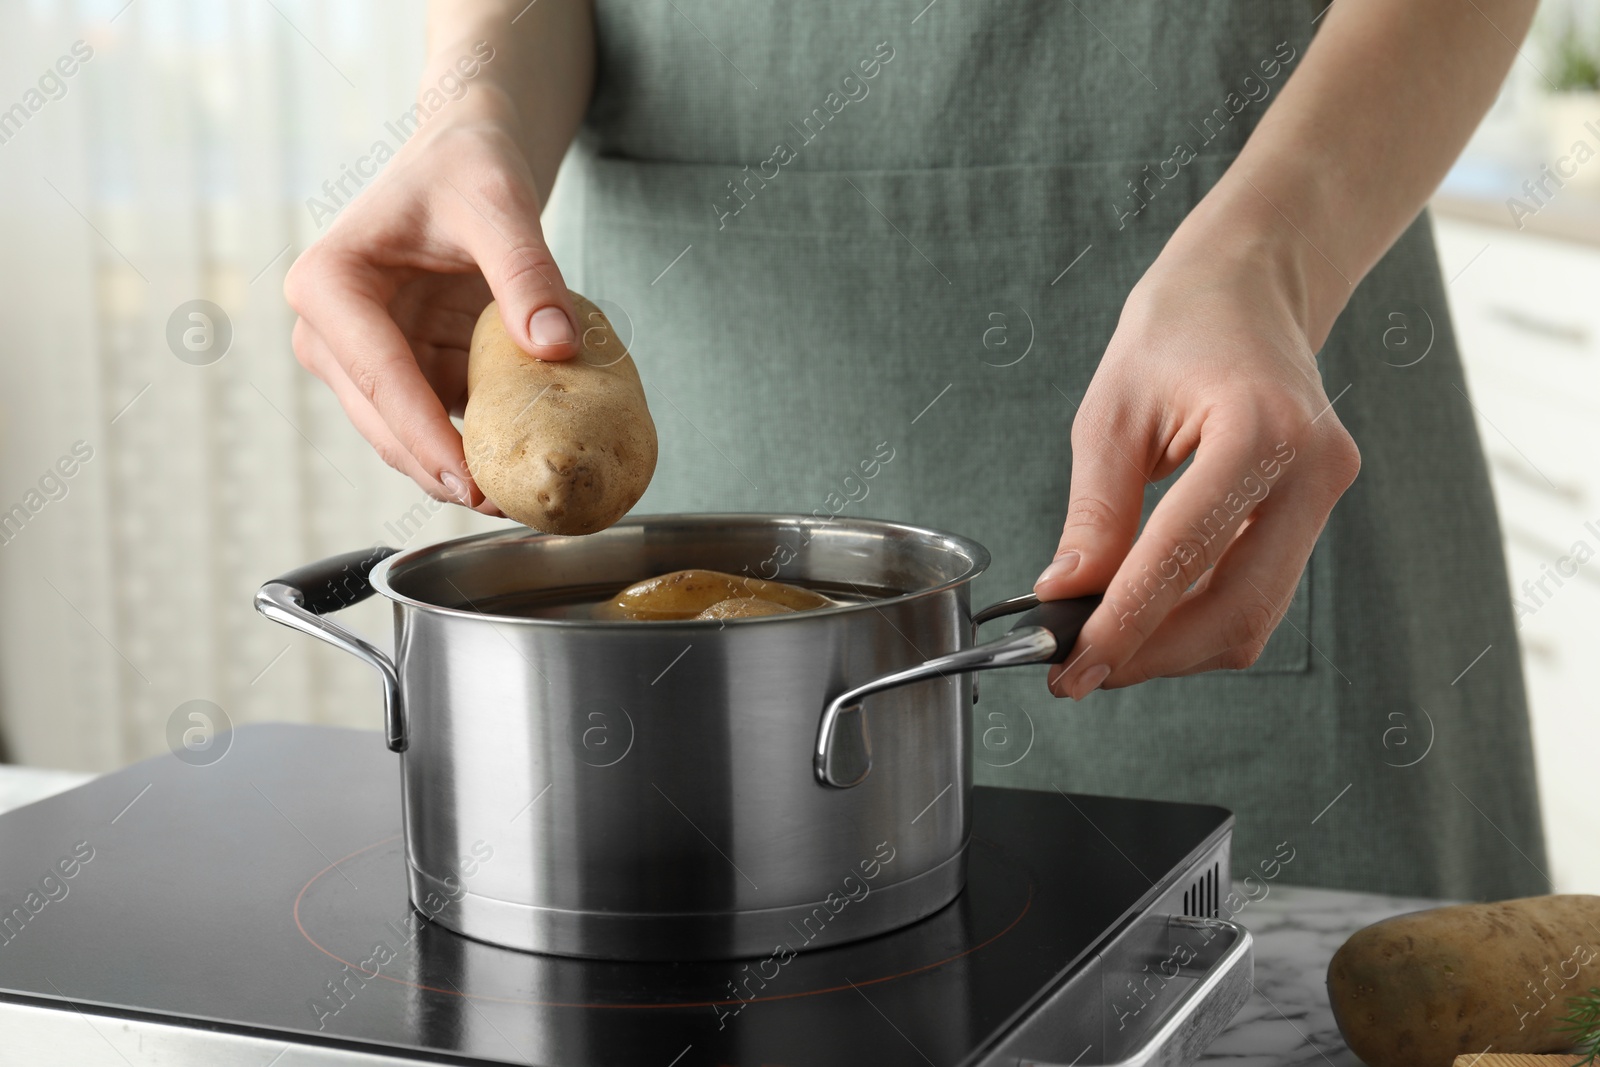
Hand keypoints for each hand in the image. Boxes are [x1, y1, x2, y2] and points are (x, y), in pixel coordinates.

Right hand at [284, 89, 579, 511]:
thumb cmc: (467, 165)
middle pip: (382, 420)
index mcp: (330, 284)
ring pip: (403, 435)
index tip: (469, 480)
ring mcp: (360, 357)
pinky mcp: (399, 371)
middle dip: (439, 469)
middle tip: (503, 506)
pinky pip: (433, 422)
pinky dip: (470, 445)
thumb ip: (527, 273)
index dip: (425, 435)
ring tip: (515, 501)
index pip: (379, 375)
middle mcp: (329, 329)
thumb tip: (555, 347)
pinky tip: (514, 468)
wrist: (463, 157)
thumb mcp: (500, 204)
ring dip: (454, 470)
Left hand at [1034, 217, 1360, 697]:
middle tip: (1079, 671)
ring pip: (1253, 616)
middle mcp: (1313, 469)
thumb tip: (1065, 597)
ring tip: (1102, 645)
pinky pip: (1260, 591)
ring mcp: (1327, 492)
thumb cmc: (1177, 330)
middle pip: (1235, 610)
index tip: (1073, 666)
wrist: (1247, 286)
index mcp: (1260, 431)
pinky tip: (1145, 615)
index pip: (1183, 558)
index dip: (1124, 625)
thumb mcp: (1111, 414)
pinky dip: (1198, 617)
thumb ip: (1095, 515)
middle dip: (1151, 654)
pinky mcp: (1318, 510)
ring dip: (1174, 647)